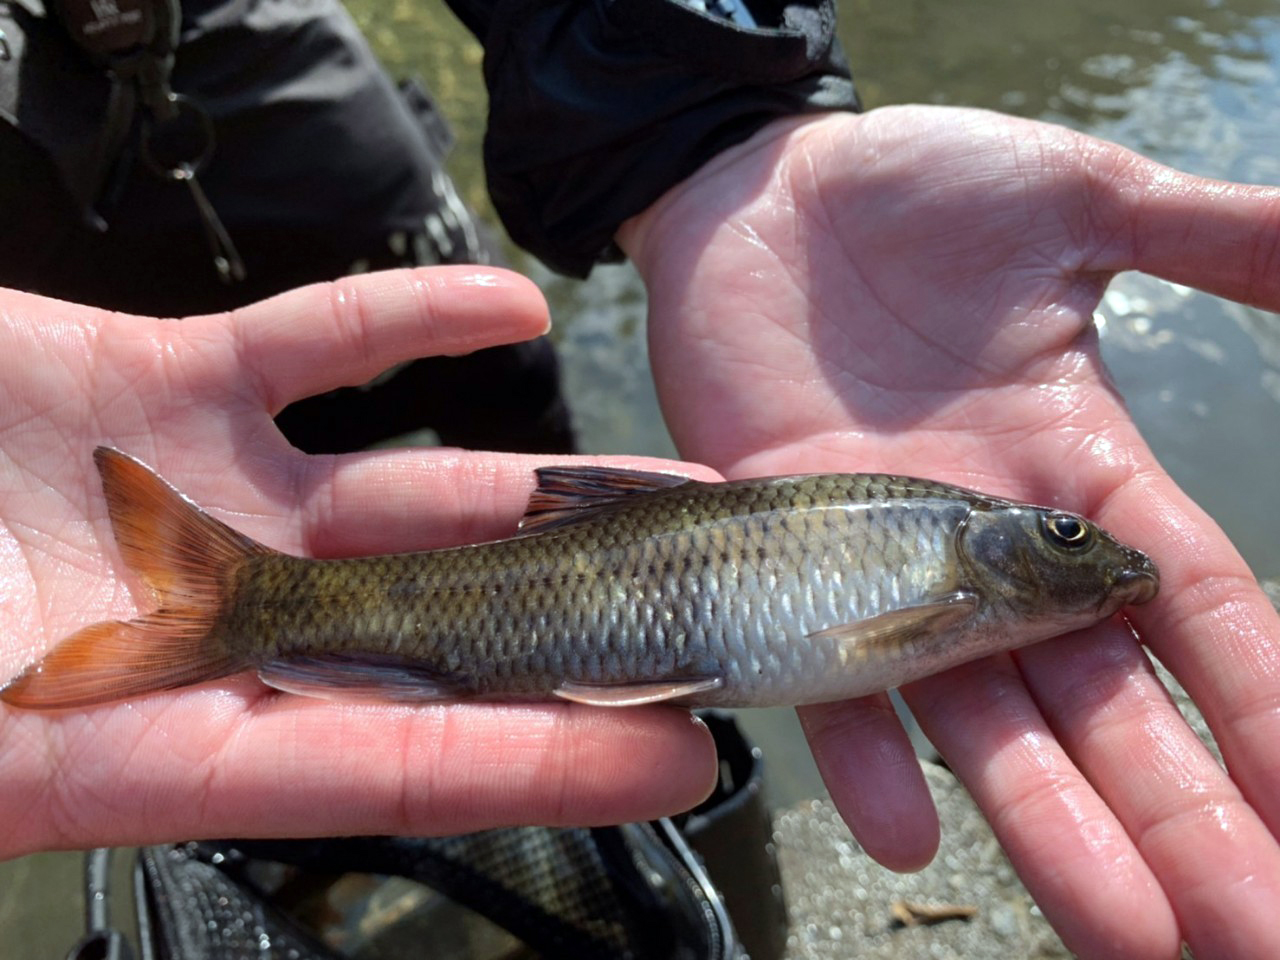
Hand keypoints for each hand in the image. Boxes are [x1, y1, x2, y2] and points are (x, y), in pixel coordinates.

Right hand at [0, 268, 715, 860]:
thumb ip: (58, 753)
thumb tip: (128, 776)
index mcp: (163, 731)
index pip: (396, 760)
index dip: (542, 767)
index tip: (677, 763)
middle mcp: (215, 616)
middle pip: (443, 630)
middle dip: (584, 625)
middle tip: (724, 617)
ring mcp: (204, 494)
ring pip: (416, 491)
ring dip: (546, 487)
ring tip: (679, 483)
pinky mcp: (168, 383)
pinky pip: (318, 343)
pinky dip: (412, 323)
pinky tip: (516, 312)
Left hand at [622, 105, 1279, 958]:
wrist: (759, 195)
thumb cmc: (914, 191)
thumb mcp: (1078, 204)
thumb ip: (1213, 239)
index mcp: (1076, 470)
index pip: (1192, 608)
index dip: (1262, 706)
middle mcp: (990, 547)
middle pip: (1105, 702)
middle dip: (1182, 814)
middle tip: (1251, 932)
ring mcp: (882, 566)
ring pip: (982, 720)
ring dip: (1053, 827)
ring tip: (1130, 934)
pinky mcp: (779, 561)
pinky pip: (821, 676)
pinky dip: (861, 753)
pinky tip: (909, 837)